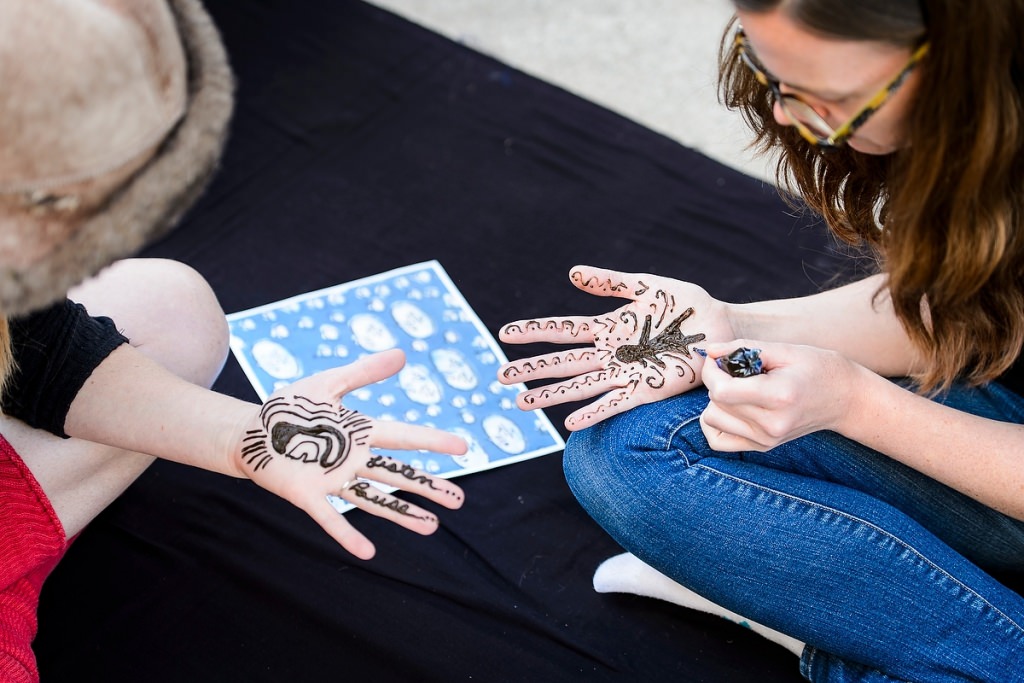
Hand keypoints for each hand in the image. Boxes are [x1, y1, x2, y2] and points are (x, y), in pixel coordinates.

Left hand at [232, 349, 466, 559]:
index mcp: (360, 431)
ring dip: (402, 513)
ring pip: (375, 499)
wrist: (248, 433)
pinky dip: (348, 535)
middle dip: (428, 486)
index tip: (464, 447)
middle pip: (397, 473)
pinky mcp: (308, 495)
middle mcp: (353, 459)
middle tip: (458, 500)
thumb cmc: (288, 409)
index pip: (403, 436)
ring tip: (432, 527)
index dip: (432, 441)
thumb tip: (402, 354)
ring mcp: (332, 479)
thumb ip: (363, 372)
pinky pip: (331, 518)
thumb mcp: (327, 384)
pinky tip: (368, 552)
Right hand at [498, 265, 734, 429]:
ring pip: (580, 385)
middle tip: (501, 376)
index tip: (504, 334)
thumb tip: (573, 273)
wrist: (721, 327)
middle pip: (563, 362)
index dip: (534, 331)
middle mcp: (611, 353)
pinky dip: (593, 413)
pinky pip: (615, 404)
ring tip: (521, 402)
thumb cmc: (686, 305)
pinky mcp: (647, 390)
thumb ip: (611, 282)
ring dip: (551, 394)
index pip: (563, 330)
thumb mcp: (647, 286)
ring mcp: (626, 373)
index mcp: (608, 327)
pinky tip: (569, 423)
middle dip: (532, 368)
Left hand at [699, 340, 854, 451]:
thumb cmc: (818, 369)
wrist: (845, 399)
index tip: (718, 359)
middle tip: (733, 369)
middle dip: (715, 381)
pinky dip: (716, 423)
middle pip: (715, 404)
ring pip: (712, 421)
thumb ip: (743, 348)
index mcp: (778, 397)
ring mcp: (766, 440)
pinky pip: (718, 441)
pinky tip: (731, 408)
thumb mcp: (785, 350)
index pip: (721, 391)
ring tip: (738, 388)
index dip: (711, 371)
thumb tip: (708, 350)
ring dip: (716, 401)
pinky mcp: (762, 447)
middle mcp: (771, 424)